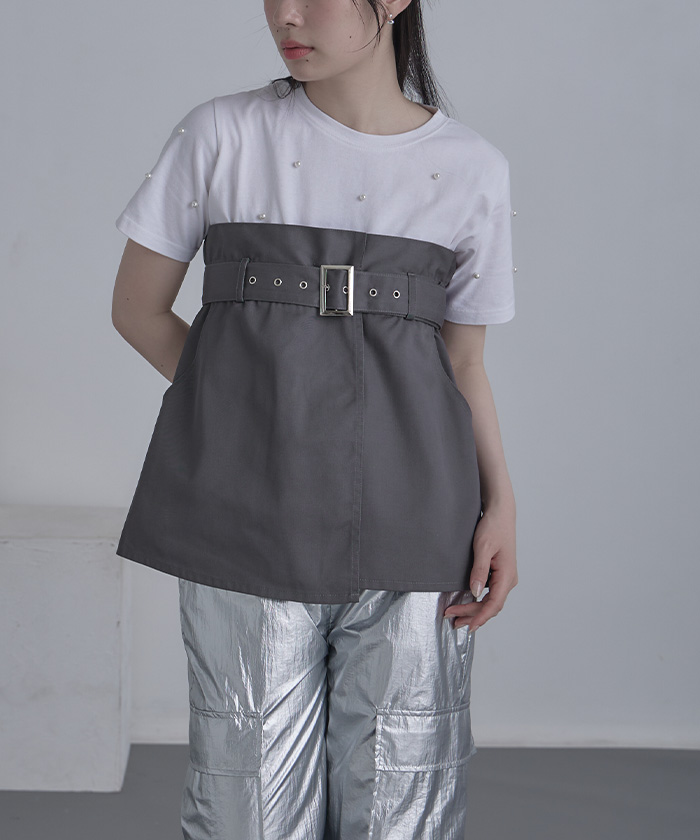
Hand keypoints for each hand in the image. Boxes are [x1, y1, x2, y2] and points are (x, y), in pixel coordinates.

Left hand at [444, 503, 516, 631]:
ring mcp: (505, 577)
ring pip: (491, 601)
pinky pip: (490, 594)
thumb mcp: (483, 547)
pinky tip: (467, 604)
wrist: (500, 513)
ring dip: (475, 611)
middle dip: (472, 615)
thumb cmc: (493, 527)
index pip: (494, 603)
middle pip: (492, 606)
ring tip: (457, 618)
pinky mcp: (499, 574)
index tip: (467, 625)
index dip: (480, 616)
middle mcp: (508, 579)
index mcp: (507, 575)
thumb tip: (475, 592)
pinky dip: (478, 602)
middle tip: (453, 621)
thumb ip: (479, 570)